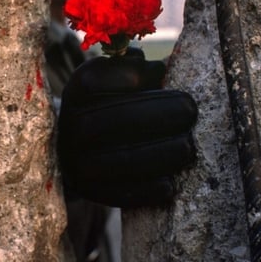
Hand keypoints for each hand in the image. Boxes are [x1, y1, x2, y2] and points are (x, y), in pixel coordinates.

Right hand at [58, 48, 197, 207]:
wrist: (79, 148)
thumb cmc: (110, 104)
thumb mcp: (112, 80)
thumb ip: (132, 68)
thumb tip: (157, 69)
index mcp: (76, 94)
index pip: (93, 81)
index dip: (126, 75)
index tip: (159, 70)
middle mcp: (70, 127)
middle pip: (111, 121)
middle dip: (156, 114)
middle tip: (190, 110)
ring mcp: (77, 162)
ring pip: (120, 159)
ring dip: (160, 154)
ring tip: (188, 146)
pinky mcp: (90, 191)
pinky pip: (120, 193)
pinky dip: (148, 189)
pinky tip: (171, 183)